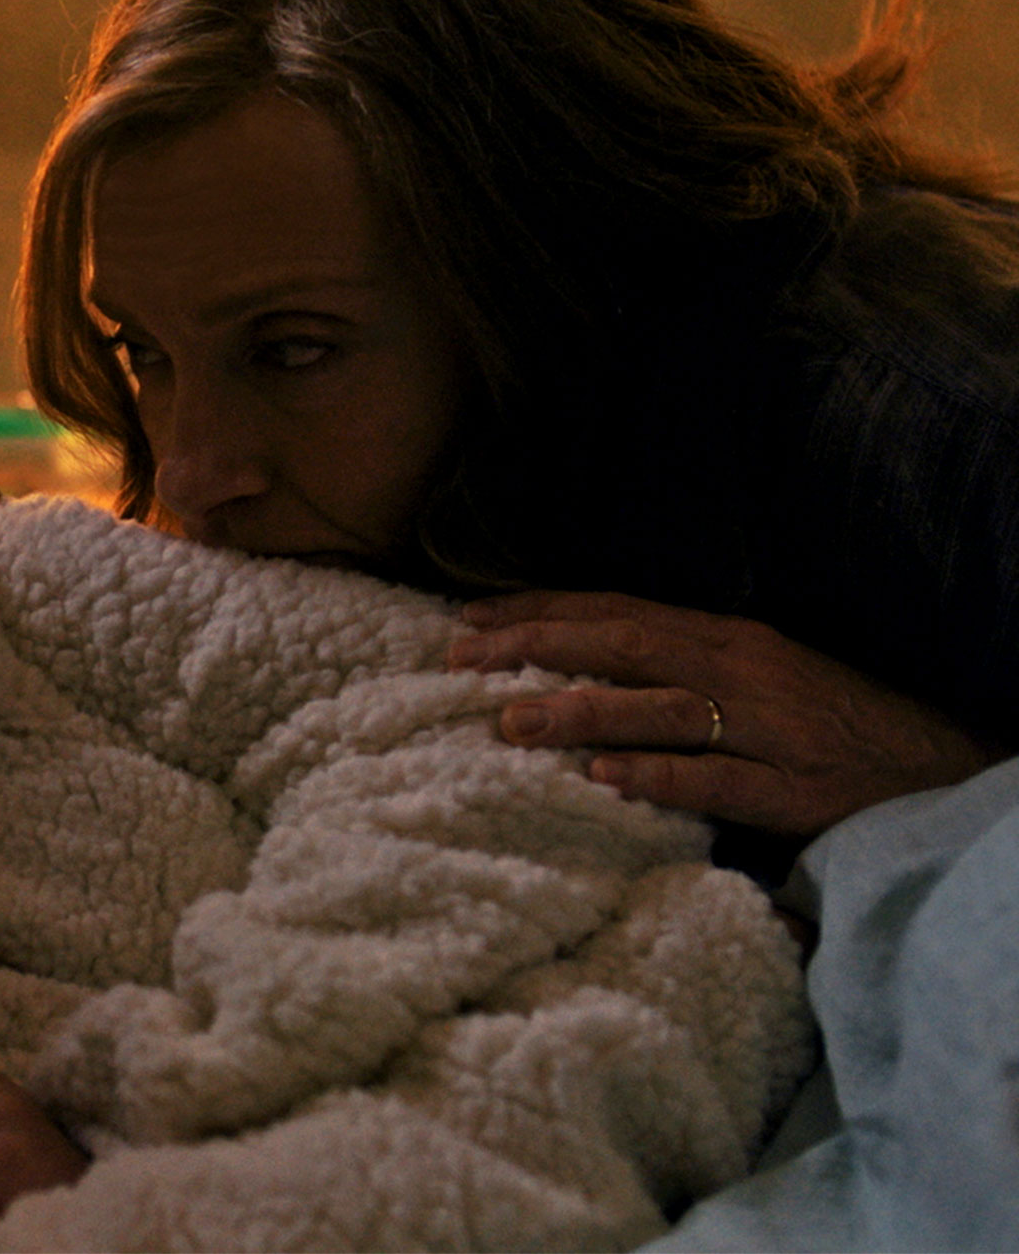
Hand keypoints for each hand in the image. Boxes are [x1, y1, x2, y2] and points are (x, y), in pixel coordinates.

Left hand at [447, 590, 991, 835]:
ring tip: (509, 720)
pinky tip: (602, 782)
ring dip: (581, 710)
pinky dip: (657, 778)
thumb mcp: (753, 677)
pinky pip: (716, 782)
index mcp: (725, 637)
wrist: (941, 768)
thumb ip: (675, 668)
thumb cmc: (829, 723)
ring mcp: (768, 729)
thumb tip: (580, 668)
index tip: (468, 618)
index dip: (541, 610)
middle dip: (537, 646)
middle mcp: (740, 670)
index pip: (618, 611)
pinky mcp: (795, 790)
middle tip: (460, 659)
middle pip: (624, 644)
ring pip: (660, 709)